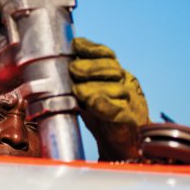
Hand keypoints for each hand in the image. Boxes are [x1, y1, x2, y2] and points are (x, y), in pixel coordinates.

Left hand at [69, 37, 148, 160]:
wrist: (121, 144)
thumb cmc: (102, 117)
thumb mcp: (87, 94)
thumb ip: (78, 79)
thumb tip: (57, 63)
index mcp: (116, 75)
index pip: (107, 55)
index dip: (92, 49)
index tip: (76, 45)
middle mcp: (126, 85)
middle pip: (112, 68)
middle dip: (91, 67)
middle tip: (74, 70)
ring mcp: (132, 103)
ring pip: (117, 88)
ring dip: (96, 86)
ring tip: (79, 89)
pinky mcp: (131, 122)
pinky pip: (121, 112)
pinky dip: (106, 106)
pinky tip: (94, 102)